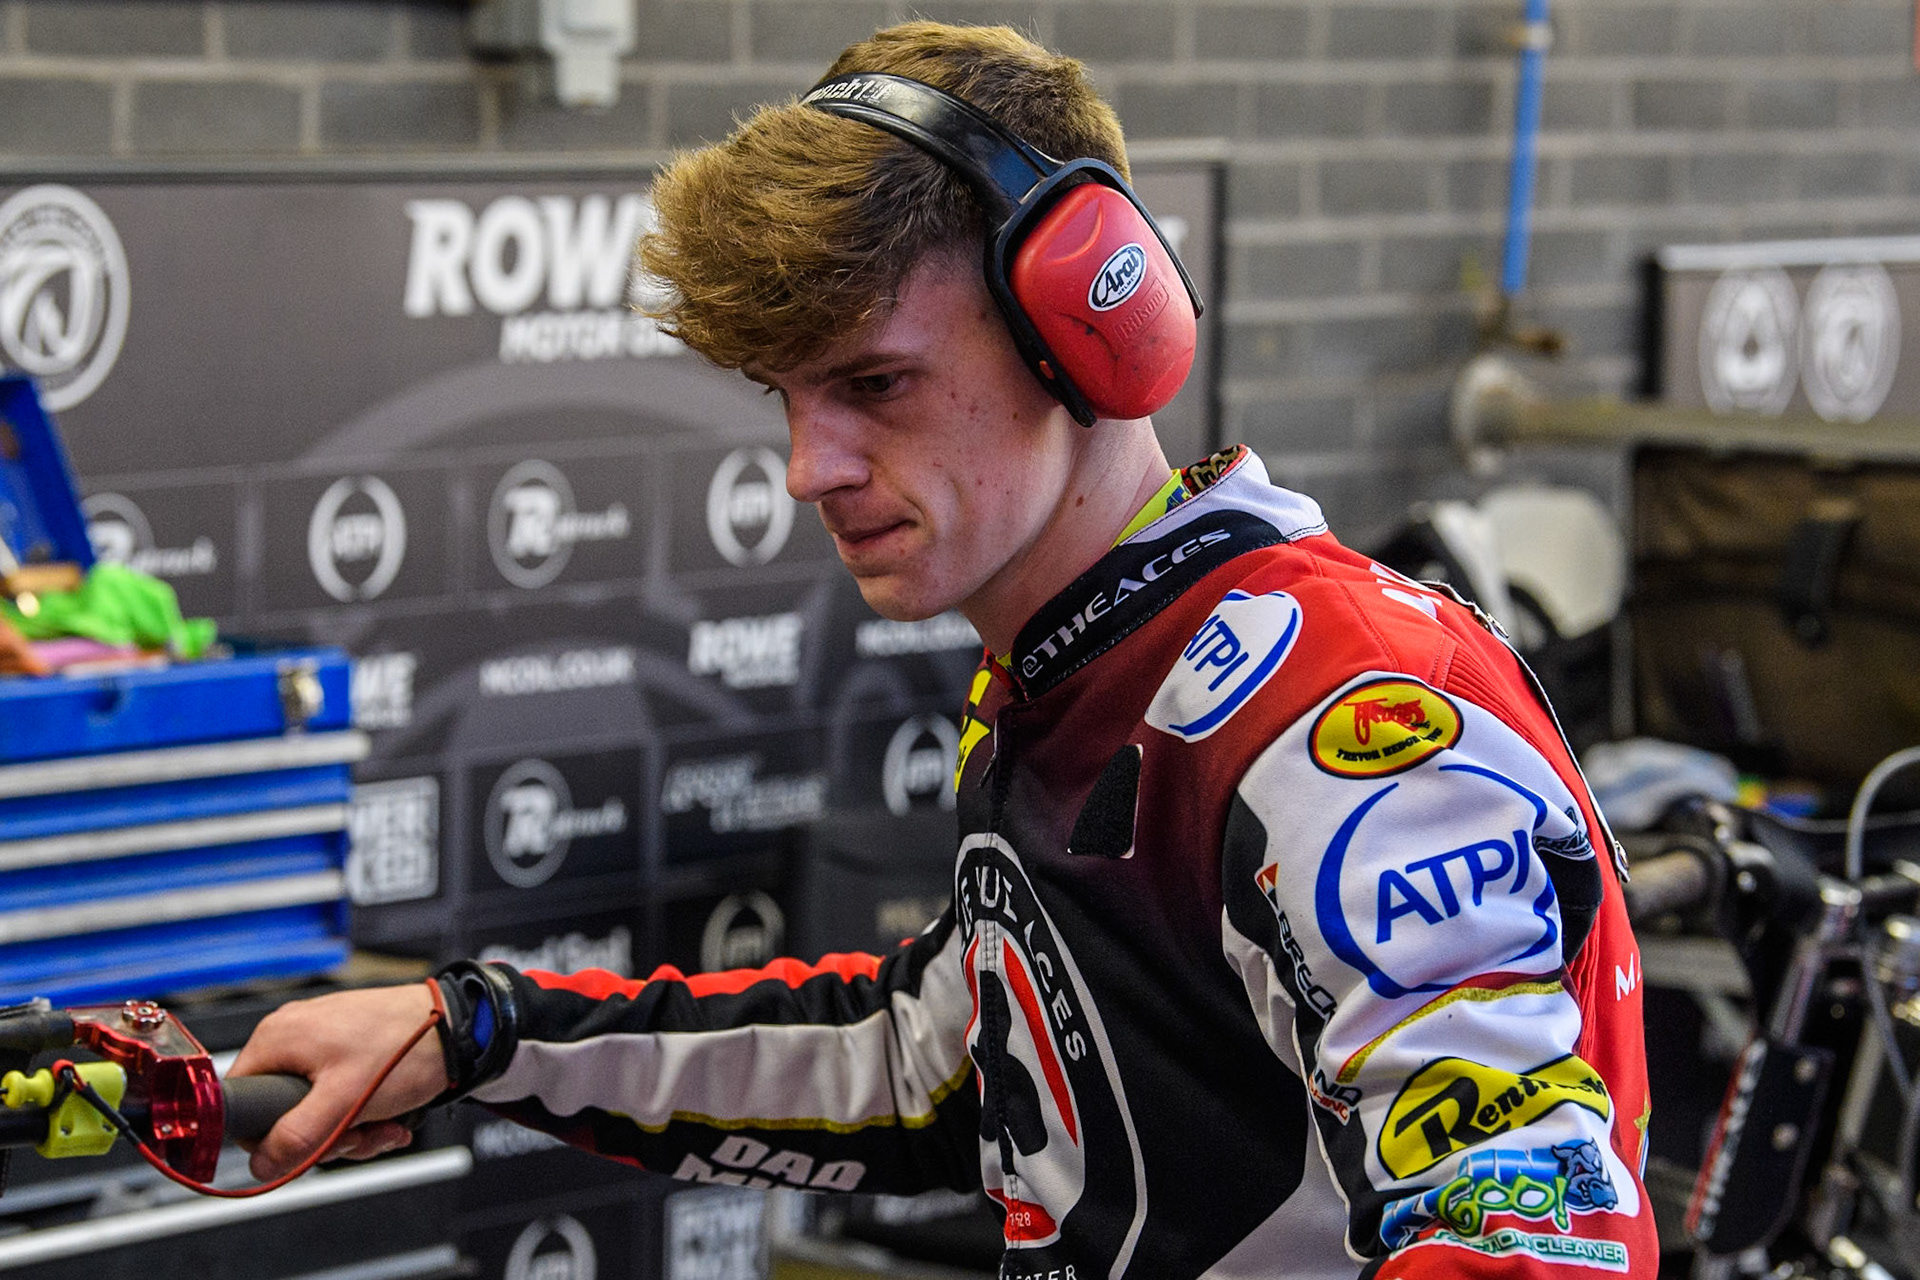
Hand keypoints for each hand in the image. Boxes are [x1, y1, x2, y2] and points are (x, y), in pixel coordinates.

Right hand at [228, 981, 451, 1181]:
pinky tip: (391, 1119)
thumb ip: (298, 1135)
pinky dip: (365, 1114)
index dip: (269, 1136)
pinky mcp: (348, 1051)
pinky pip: (341, 1096)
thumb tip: (263, 1165)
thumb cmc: (407, 1047)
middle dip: (325, 1137)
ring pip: (317, 1111)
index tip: (304, 1146)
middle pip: (284, 1113)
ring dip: (352, 1131)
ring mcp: (322, 1042)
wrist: (460, 1027)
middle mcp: (294, 1036)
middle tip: (357, 1136)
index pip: (240, 1103)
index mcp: (278, 1039)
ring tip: (383, 1126)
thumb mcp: (346, 1100)